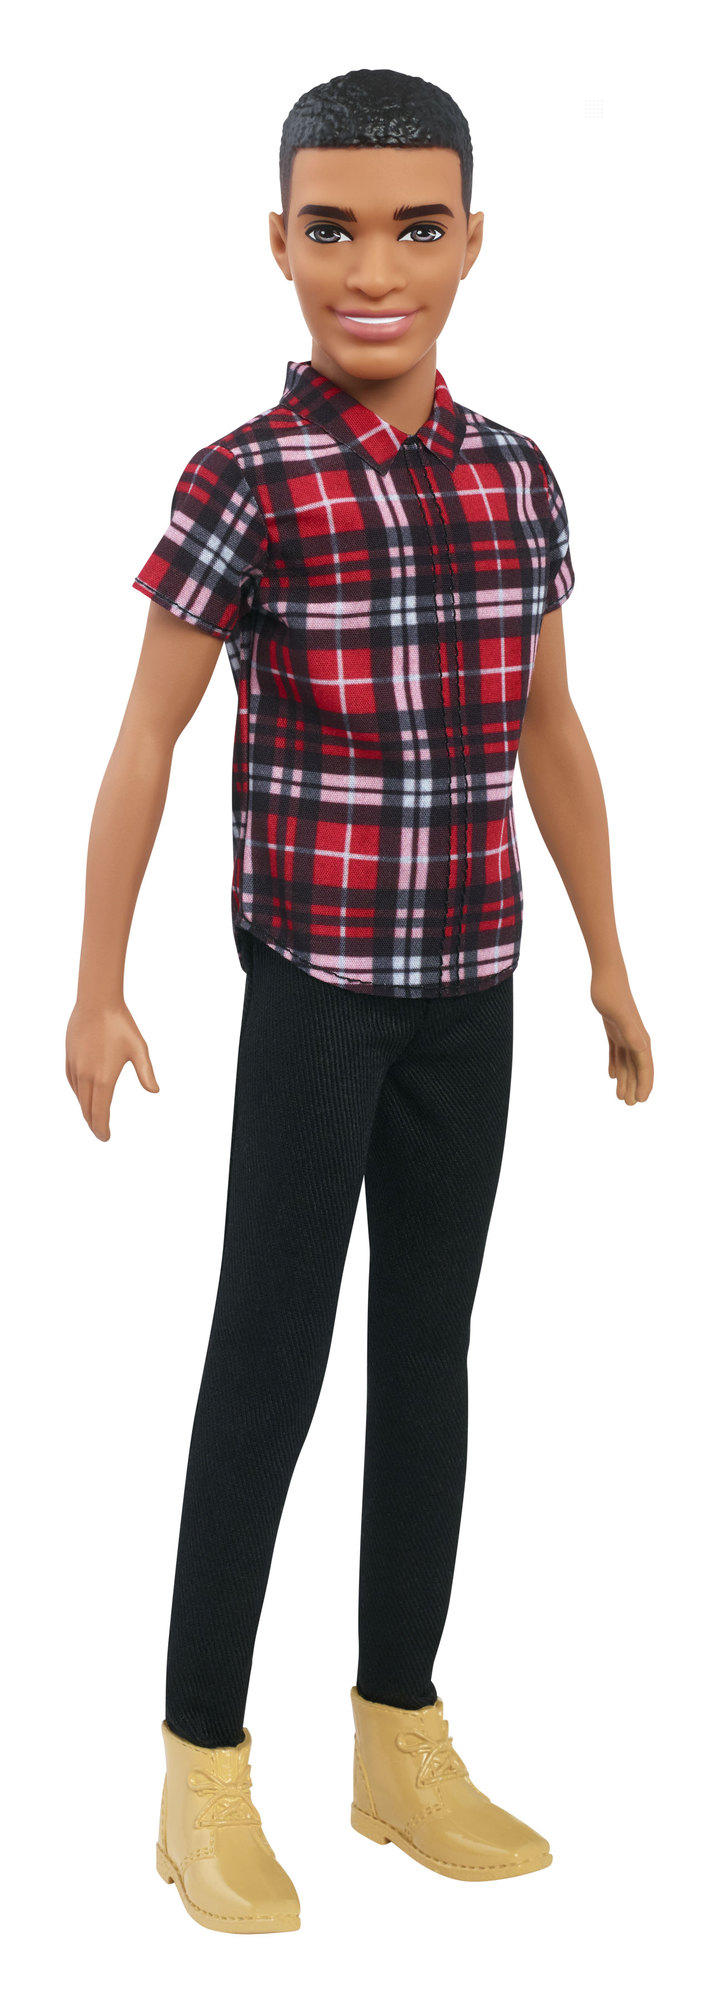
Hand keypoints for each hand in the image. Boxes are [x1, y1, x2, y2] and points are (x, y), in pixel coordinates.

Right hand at [65, 998, 158, 1140]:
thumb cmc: (121, 1025)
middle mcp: (86, 1076)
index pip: (100, 1113)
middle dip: (93, 1124)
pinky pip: (72, 1083)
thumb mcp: (139, 1049)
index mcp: (104, 1078)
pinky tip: (83, 1096)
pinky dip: (78, 1095)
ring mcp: (75, 1067)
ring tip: (93, 1118)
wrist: (96, 1003)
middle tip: (100, 1134)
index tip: (105, 1137)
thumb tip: (155, 1091)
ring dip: (85, 1111)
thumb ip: (146, 1073)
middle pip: (87, 1109)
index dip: (102, 1128)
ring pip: (78, 1097)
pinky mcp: (69, 1058)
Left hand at [590, 967, 652, 1105]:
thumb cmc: (612, 994)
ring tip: (620, 1096)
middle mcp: (635, 1038)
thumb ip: (630, 1032)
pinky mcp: (614, 1030)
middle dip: (635, 1086)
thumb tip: (641, 1049)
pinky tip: (611, 1075)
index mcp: (639, 1038)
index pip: (644, 1066)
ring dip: (625, 1079)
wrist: (606, 977)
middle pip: (637, 1068)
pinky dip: (615, 1064)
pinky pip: (616, 1052)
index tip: (641, 1100)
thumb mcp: (619, 1015)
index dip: (644, 1084)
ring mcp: (625, 1034)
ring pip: (626, 1063)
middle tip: (629, 1104)